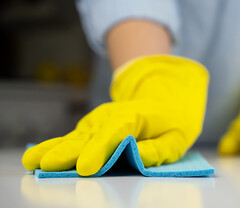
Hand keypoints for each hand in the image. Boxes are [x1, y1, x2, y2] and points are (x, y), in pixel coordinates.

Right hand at [22, 55, 208, 175]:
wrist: (162, 102)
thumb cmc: (170, 123)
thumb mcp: (175, 138)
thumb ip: (158, 150)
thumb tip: (136, 157)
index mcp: (136, 117)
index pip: (116, 132)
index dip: (100, 149)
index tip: (86, 167)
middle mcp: (112, 117)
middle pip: (90, 135)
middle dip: (69, 151)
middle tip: (49, 165)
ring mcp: (99, 121)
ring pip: (76, 136)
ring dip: (55, 148)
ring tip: (33, 160)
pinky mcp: (91, 128)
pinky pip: (72, 138)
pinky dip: (56, 146)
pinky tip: (38, 155)